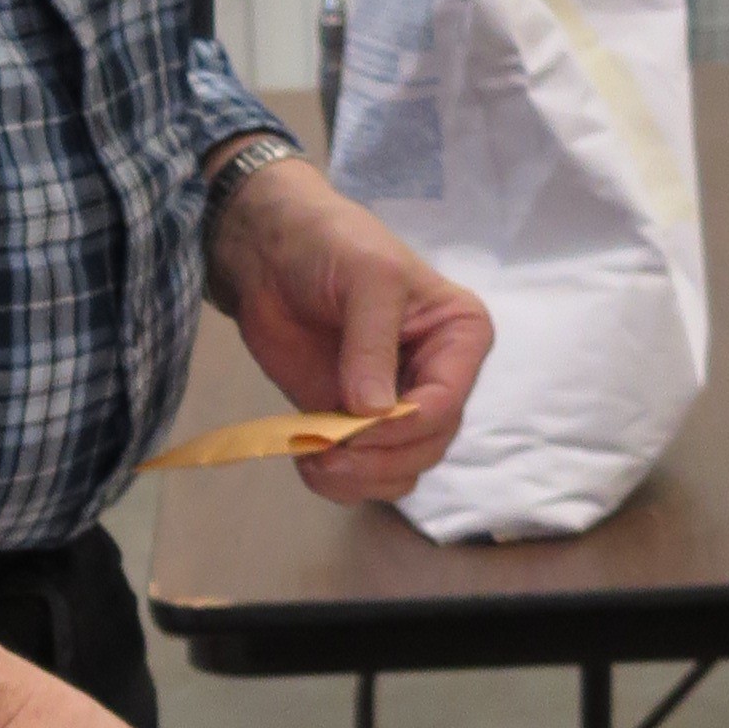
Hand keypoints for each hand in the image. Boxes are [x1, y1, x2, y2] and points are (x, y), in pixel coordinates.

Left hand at [211, 153, 492, 505]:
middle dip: (380, 457)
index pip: (447, 403)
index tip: (356, 420)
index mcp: (459, 337)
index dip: (404, 426)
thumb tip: (373, 413)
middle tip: (328, 450)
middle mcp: (437, 377)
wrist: (269, 254)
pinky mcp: (354, 424)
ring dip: (361, 478)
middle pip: (428, 446)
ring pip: (401, 470)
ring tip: (316, 459)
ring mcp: (396, 406)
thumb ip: (373, 344)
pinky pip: (363, 473)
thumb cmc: (330, 246)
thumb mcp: (367, 277)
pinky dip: (340, 481)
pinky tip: (310, 461)